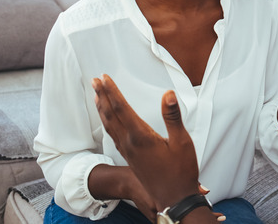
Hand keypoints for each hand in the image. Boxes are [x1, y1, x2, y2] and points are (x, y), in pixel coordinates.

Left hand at [92, 75, 201, 210]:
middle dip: (102, 96)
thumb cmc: (181, 171)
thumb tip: (168, 94)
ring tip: (97, 96)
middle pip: (111, 115)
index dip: (113, 91)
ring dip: (102, 109)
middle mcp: (130, 144)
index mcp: (141, 137)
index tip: (105, 78)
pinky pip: (113, 135)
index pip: (122, 109)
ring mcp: (128, 152)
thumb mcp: (182, 142)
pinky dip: (107, 123)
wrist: (175, 198)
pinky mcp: (130, 158)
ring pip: (109, 126)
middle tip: (94, 80)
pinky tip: (108, 120)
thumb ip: (173, 117)